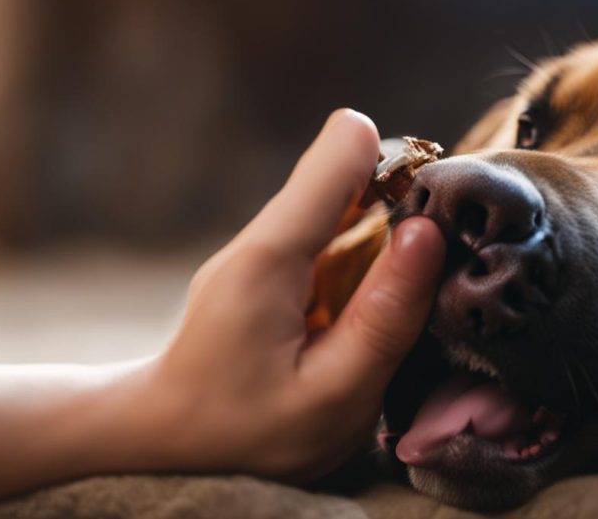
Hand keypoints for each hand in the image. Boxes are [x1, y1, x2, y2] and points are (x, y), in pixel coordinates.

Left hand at [144, 109, 445, 480]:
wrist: (165, 444)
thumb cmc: (247, 435)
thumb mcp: (334, 394)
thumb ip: (385, 316)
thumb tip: (428, 231)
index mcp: (271, 257)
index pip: (341, 153)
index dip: (399, 168)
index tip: (432, 218)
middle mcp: (261, 239)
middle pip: (346, 176)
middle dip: (398, 208)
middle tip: (424, 276)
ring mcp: (259, 251)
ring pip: (340, 208)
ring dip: (381, 239)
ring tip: (393, 304)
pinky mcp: (266, 268)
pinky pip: (327, 240)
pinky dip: (359, 263)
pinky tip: (360, 314)